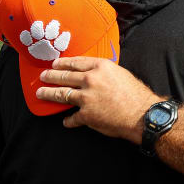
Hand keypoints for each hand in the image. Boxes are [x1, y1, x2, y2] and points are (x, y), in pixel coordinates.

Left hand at [36, 57, 162, 143]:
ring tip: (41, 93)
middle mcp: (90, 79)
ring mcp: (86, 98)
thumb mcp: (120, 74)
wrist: (142, 114)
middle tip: (43, 76)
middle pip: (64, 76)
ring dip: (49, 94)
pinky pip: (72, 118)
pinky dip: (68, 120)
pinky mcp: (85, 115)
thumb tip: (92, 74)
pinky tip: (66, 121)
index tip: (55, 64)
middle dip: (51, 76)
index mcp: (100, 67)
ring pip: (61, 94)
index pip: (75, 62)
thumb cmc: (136, 94)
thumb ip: (104, 72)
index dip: (63, 63)